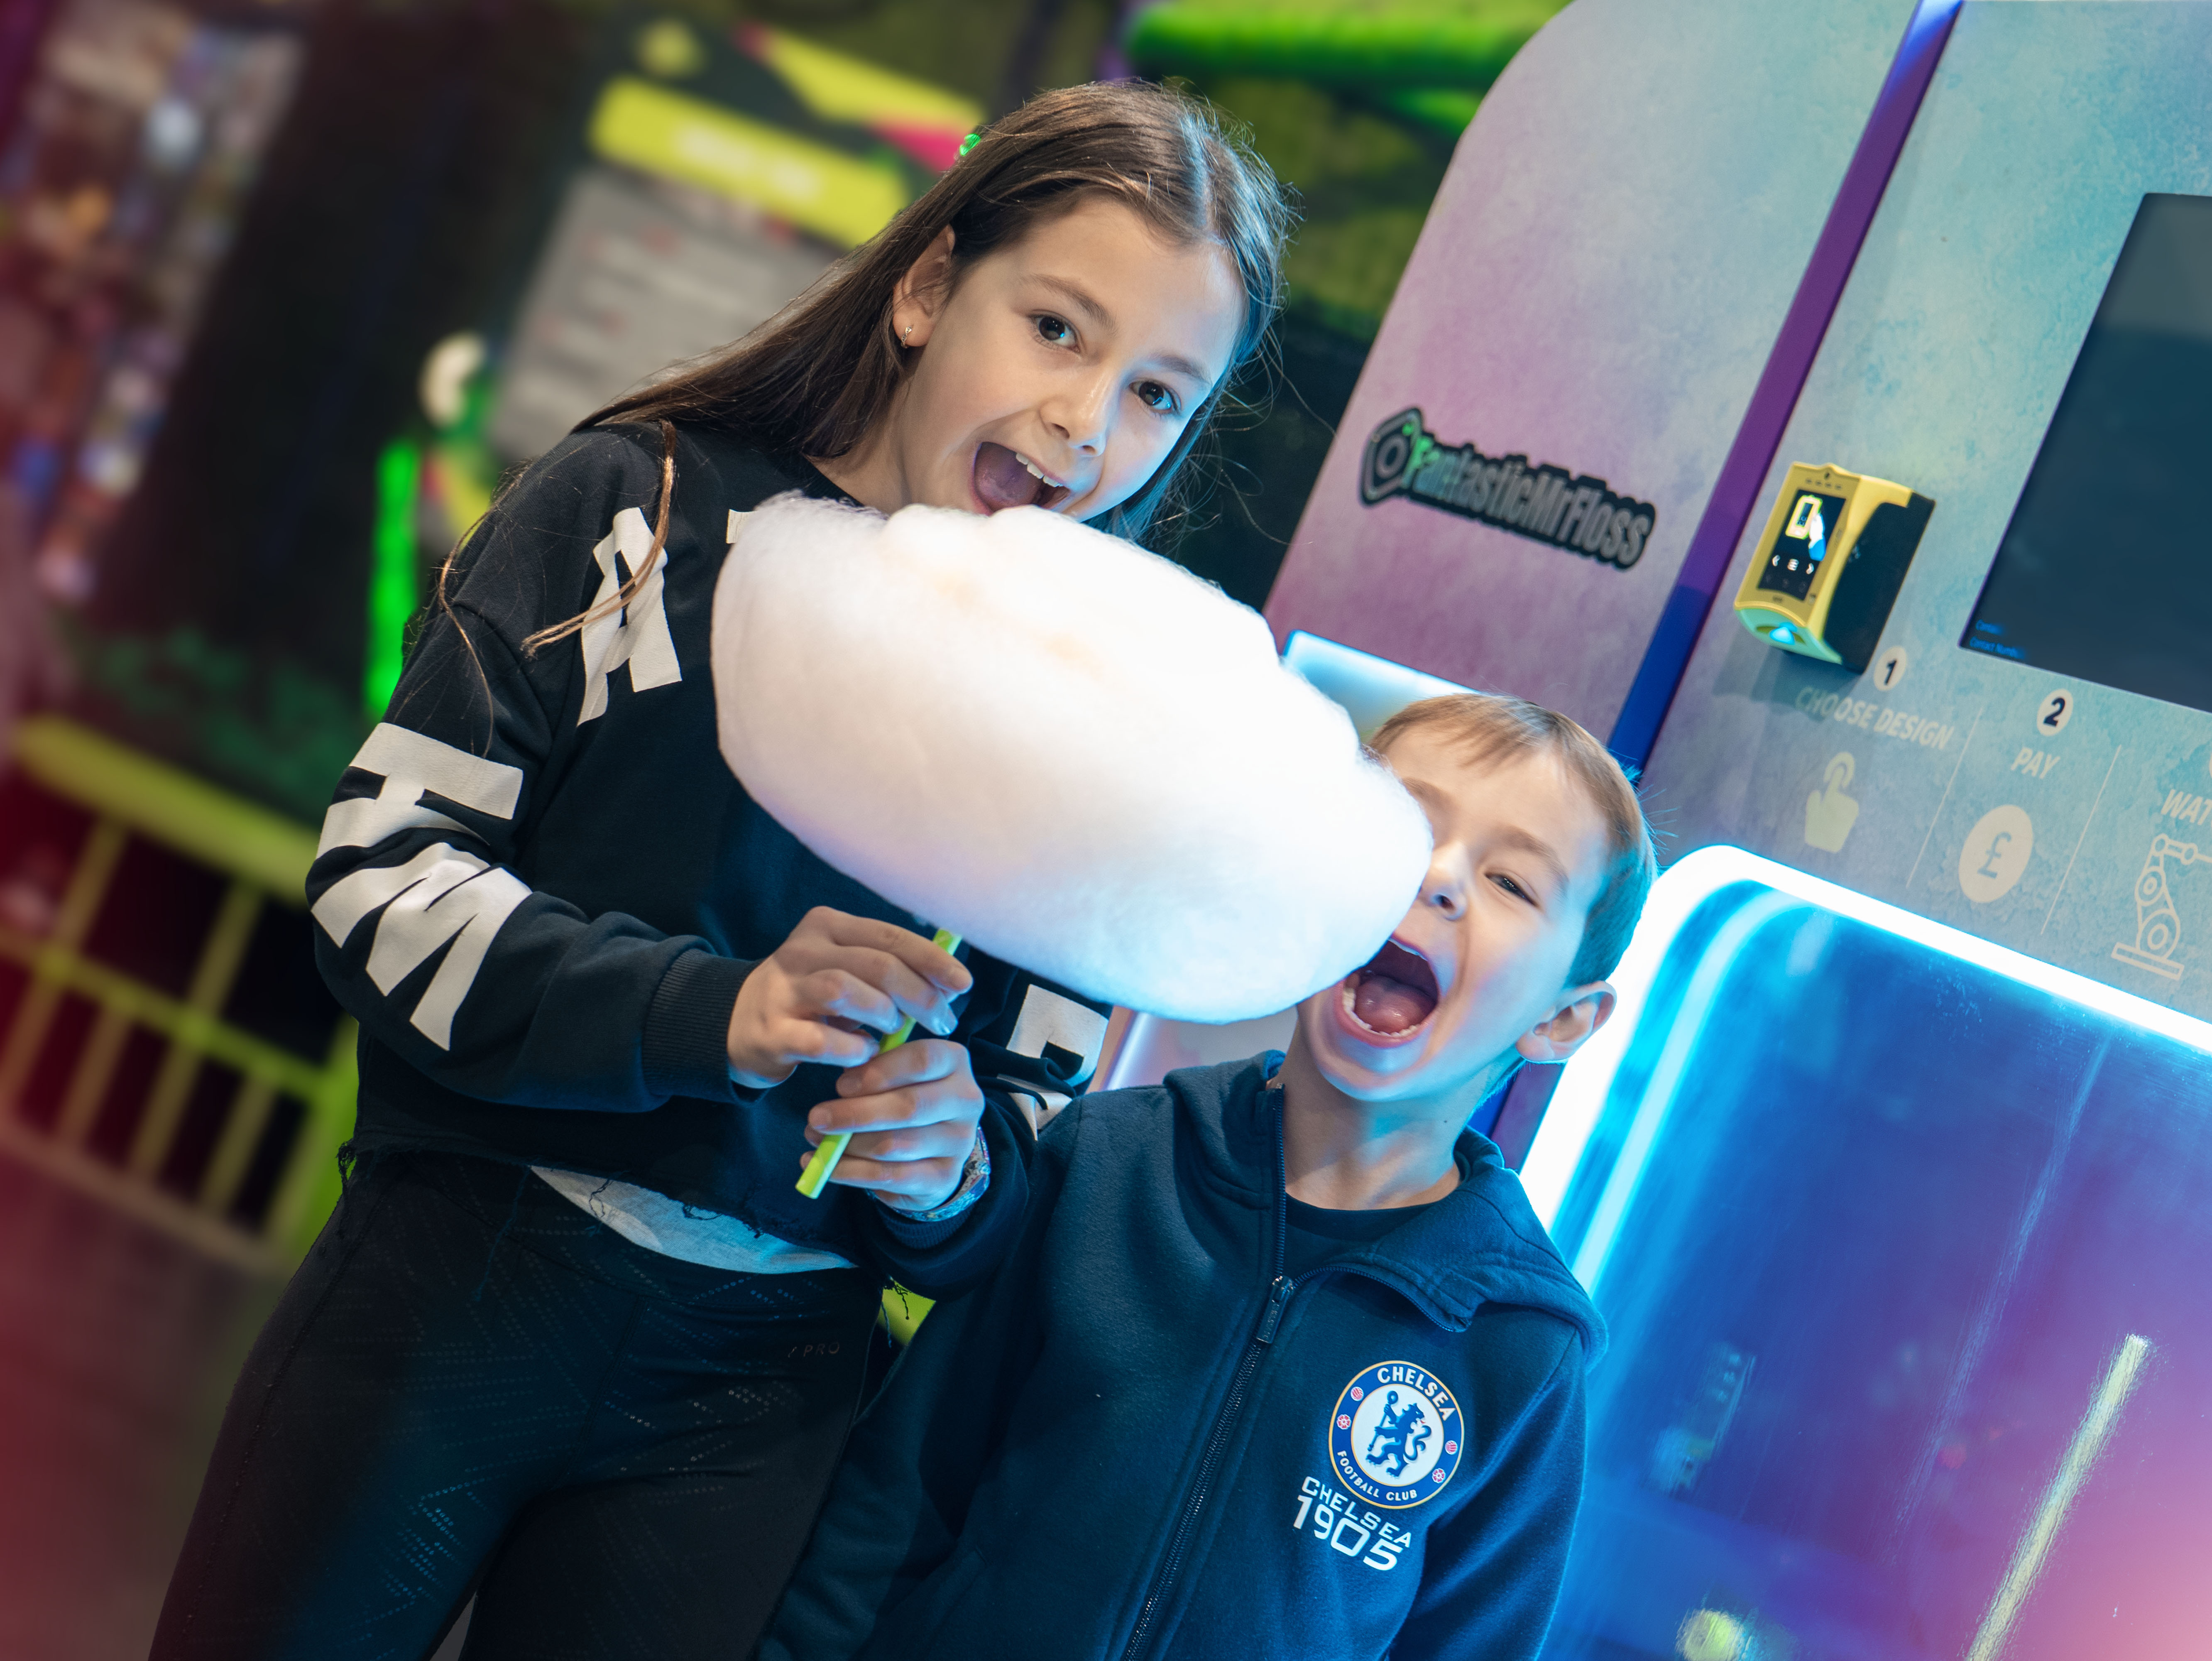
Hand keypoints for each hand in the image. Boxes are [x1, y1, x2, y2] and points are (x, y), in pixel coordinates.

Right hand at [726, 907, 970, 1089]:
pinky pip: (823, 1040)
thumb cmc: (808, 997)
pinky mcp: (772, 1032)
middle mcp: (802, 951)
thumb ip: (887, 969)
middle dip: (919, 995)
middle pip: (876, 964)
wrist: (736, 1023)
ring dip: (883, 1015)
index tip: (962, 984)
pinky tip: (862, 1054)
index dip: (932, 961)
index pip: (891, 936)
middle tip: (941, 1021)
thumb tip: (949, 982)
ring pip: (845, 989)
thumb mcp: (844, 969)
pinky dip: (852, 1049)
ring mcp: (783, 991)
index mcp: (827, 927)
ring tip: (893, 1032)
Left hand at [798, 1038, 984, 1211]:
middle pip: (909, 1106)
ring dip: (847, 1145)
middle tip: (816, 1117)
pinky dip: (852, 1172)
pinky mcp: (944, 1177)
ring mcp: (959, 1142)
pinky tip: (827, 1167)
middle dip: (855, 1113)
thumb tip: (841, 1080)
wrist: (932, 1147)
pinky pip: (891, 1176)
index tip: (841, 1084)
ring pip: (895, 1145)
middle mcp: (966, 1100)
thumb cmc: (902, 1095)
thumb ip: (873, 1067)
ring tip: (816, 1140)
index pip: (922, 1059)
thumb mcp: (893, 1072)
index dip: (878, 1072)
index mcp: (954, 1062)